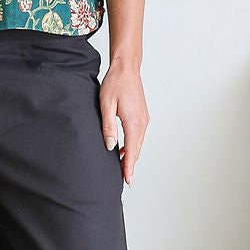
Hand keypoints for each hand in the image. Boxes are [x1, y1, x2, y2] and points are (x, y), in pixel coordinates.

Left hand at [99, 58, 147, 186]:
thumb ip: (108, 127)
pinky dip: (132, 145)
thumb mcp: (106, 105)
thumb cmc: (115, 83)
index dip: (128, 167)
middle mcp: (142, 122)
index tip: (127, 181)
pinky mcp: (142, 116)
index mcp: (134, 122)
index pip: (131, 151)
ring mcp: (144, 119)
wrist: (126, 68)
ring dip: (131, 155)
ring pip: (137, 143)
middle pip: (136, 150)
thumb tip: (110, 146)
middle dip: (130, 165)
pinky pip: (137, 136)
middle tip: (124, 180)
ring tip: (122, 168)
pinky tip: (122, 149)